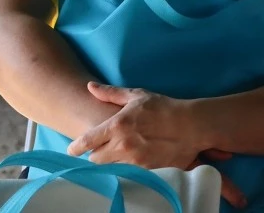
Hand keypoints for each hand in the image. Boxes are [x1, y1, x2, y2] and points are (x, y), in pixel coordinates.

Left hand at [72, 84, 247, 208]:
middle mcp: (122, 145)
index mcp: (117, 125)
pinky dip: (124, 171)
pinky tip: (129, 165)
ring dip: (110, 164)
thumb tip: (90, 86)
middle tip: (100, 151)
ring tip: (116, 157)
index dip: (76, 147)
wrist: (191, 126)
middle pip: (95, 160)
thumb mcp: (137, 96)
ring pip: (110, 170)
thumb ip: (110, 93)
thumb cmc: (163, 108)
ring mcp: (134, 162)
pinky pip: (126, 176)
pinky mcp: (146, 173)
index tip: (72, 150)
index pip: (87, 141)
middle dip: (95, 156)